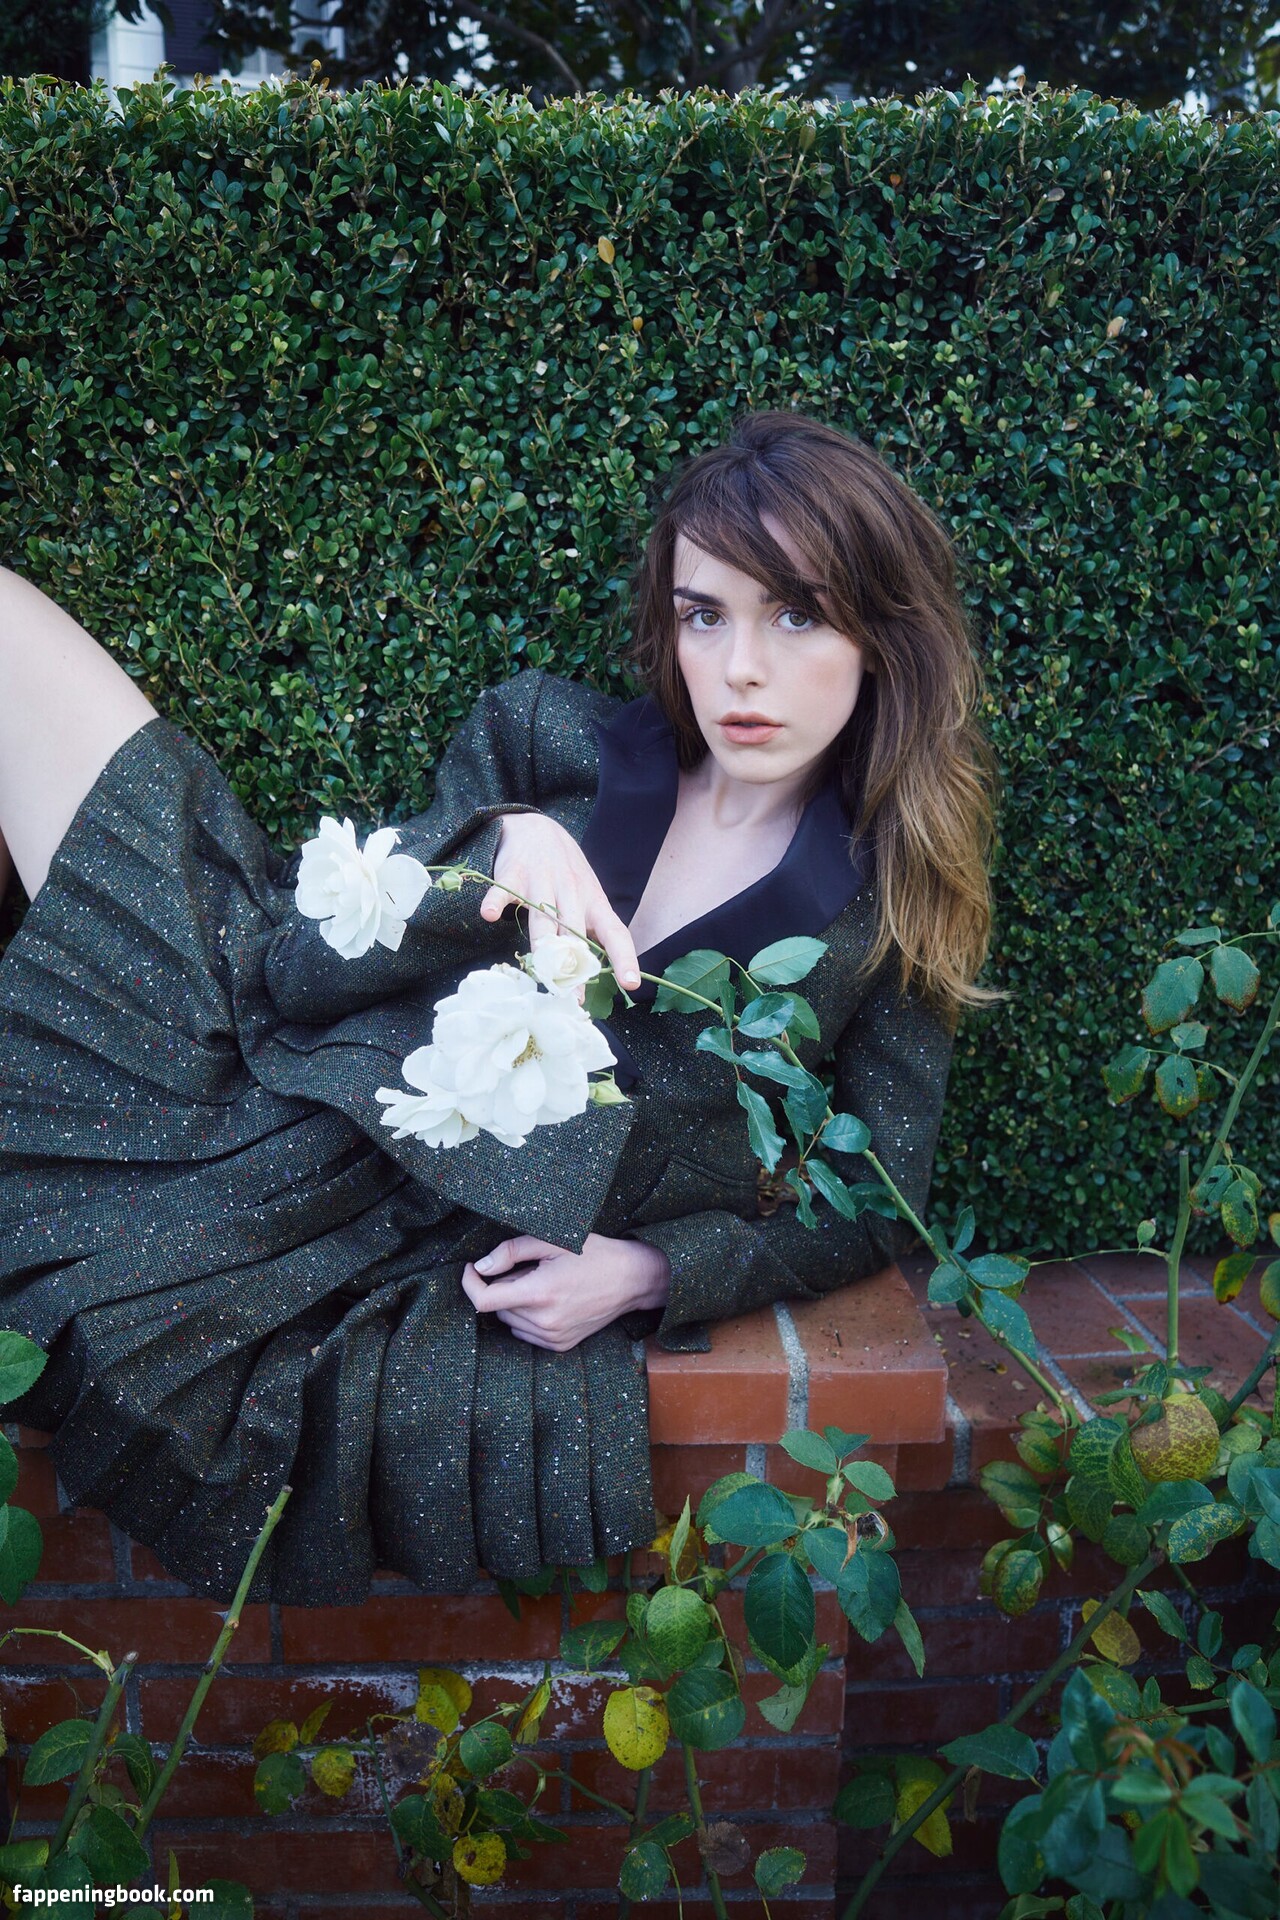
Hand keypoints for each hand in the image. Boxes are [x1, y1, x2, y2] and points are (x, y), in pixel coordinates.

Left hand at [461, 1232, 670, 1351]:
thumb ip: (510, 1252)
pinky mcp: (560, 1346)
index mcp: (540, 1293)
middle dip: (504, 1286)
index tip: (471, 1269)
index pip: (484, 1300)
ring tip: (544, 1284)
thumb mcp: (551, 1240)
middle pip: (498, 1308)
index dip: (470, 1283)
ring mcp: (553, 1337)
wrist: (632, 1279)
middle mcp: (545, 1321)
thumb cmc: (594, 1254)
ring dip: (515, 1303)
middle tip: (531, 1268)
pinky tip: (551, 1300)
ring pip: (510, 1321)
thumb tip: (480, 1267)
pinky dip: (528, 1317)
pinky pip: (526, 1333)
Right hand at [481, 813, 641, 992]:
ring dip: (543, 943)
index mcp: (593, 902)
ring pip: (543, 917)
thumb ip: (590, 931)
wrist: (537, 827)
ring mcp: (543, 882)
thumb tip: (592, 976)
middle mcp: (571, 893)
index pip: (615, 932)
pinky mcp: (514, 874)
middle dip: (574, 966)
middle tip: (572, 997)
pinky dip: (497, 902)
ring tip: (543, 969)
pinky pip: (505, 890)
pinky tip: (491, 915)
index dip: (625, 957)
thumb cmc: (567, 873)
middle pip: (574, 933)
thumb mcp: (587, 897)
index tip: (631, 982)